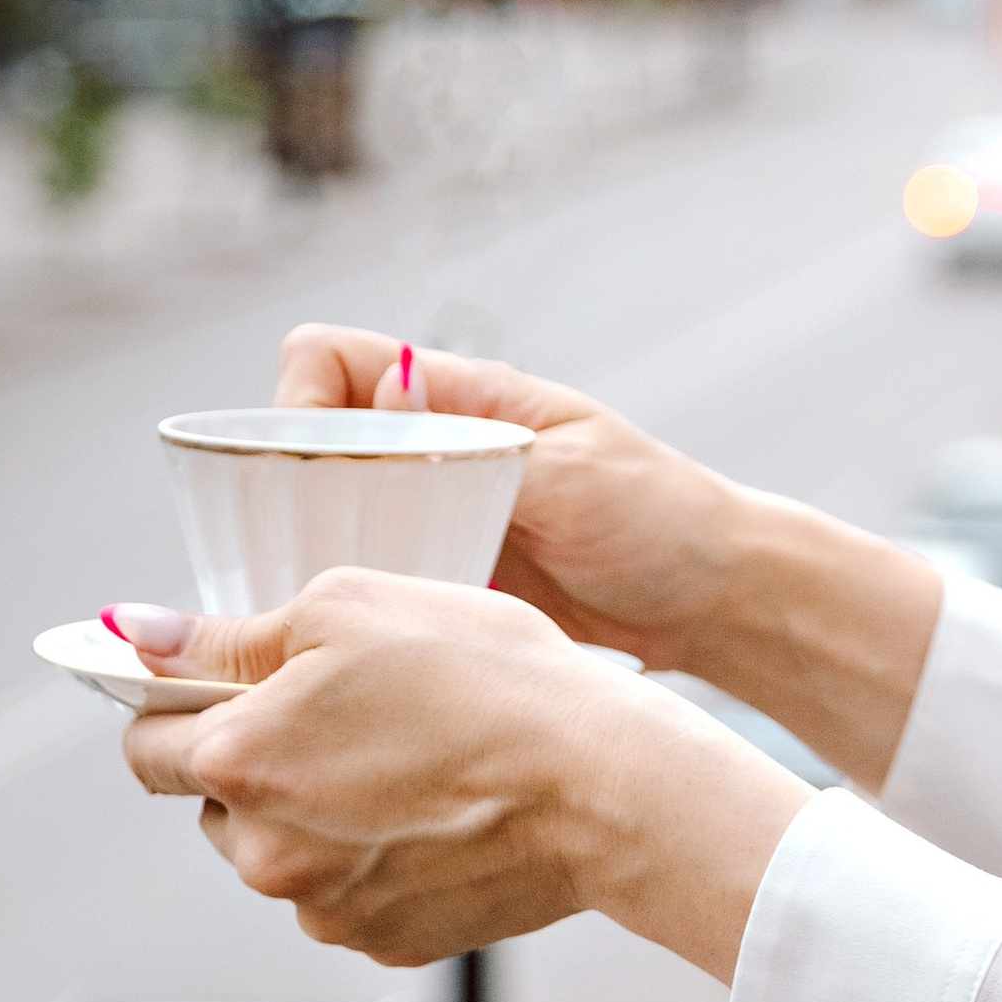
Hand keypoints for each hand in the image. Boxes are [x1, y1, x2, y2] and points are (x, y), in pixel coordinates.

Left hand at [117, 567, 809, 977]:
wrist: (604, 784)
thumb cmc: (488, 678)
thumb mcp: (350, 607)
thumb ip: (231, 634)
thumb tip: (137, 637)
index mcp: (240, 762)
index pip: (146, 745)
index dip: (180, 704)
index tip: (224, 684)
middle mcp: (266, 856)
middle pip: (218, 803)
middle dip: (260, 758)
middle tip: (349, 707)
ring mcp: (328, 910)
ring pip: (286, 852)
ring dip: (318, 809)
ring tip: (411, 756)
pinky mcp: (390, 944)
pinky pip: (353, 891)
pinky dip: (378, 854)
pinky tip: (441, 806)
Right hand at [273, 323, 746, 669]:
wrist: (713, 600)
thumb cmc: (659, 515)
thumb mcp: (573, 469)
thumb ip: (481, 439)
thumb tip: (389, 387)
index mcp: (462, 398)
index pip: (330, 362)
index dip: (295, 401)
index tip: (306, 465)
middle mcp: (433, 448)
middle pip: (311, 445)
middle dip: (288, 493)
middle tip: (306, 554)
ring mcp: (435, 515)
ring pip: (330, 516)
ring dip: (315, 554)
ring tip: (328, 604)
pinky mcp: (445, 577)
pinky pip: (370, 578)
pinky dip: (355, 602)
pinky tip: (364, 639)